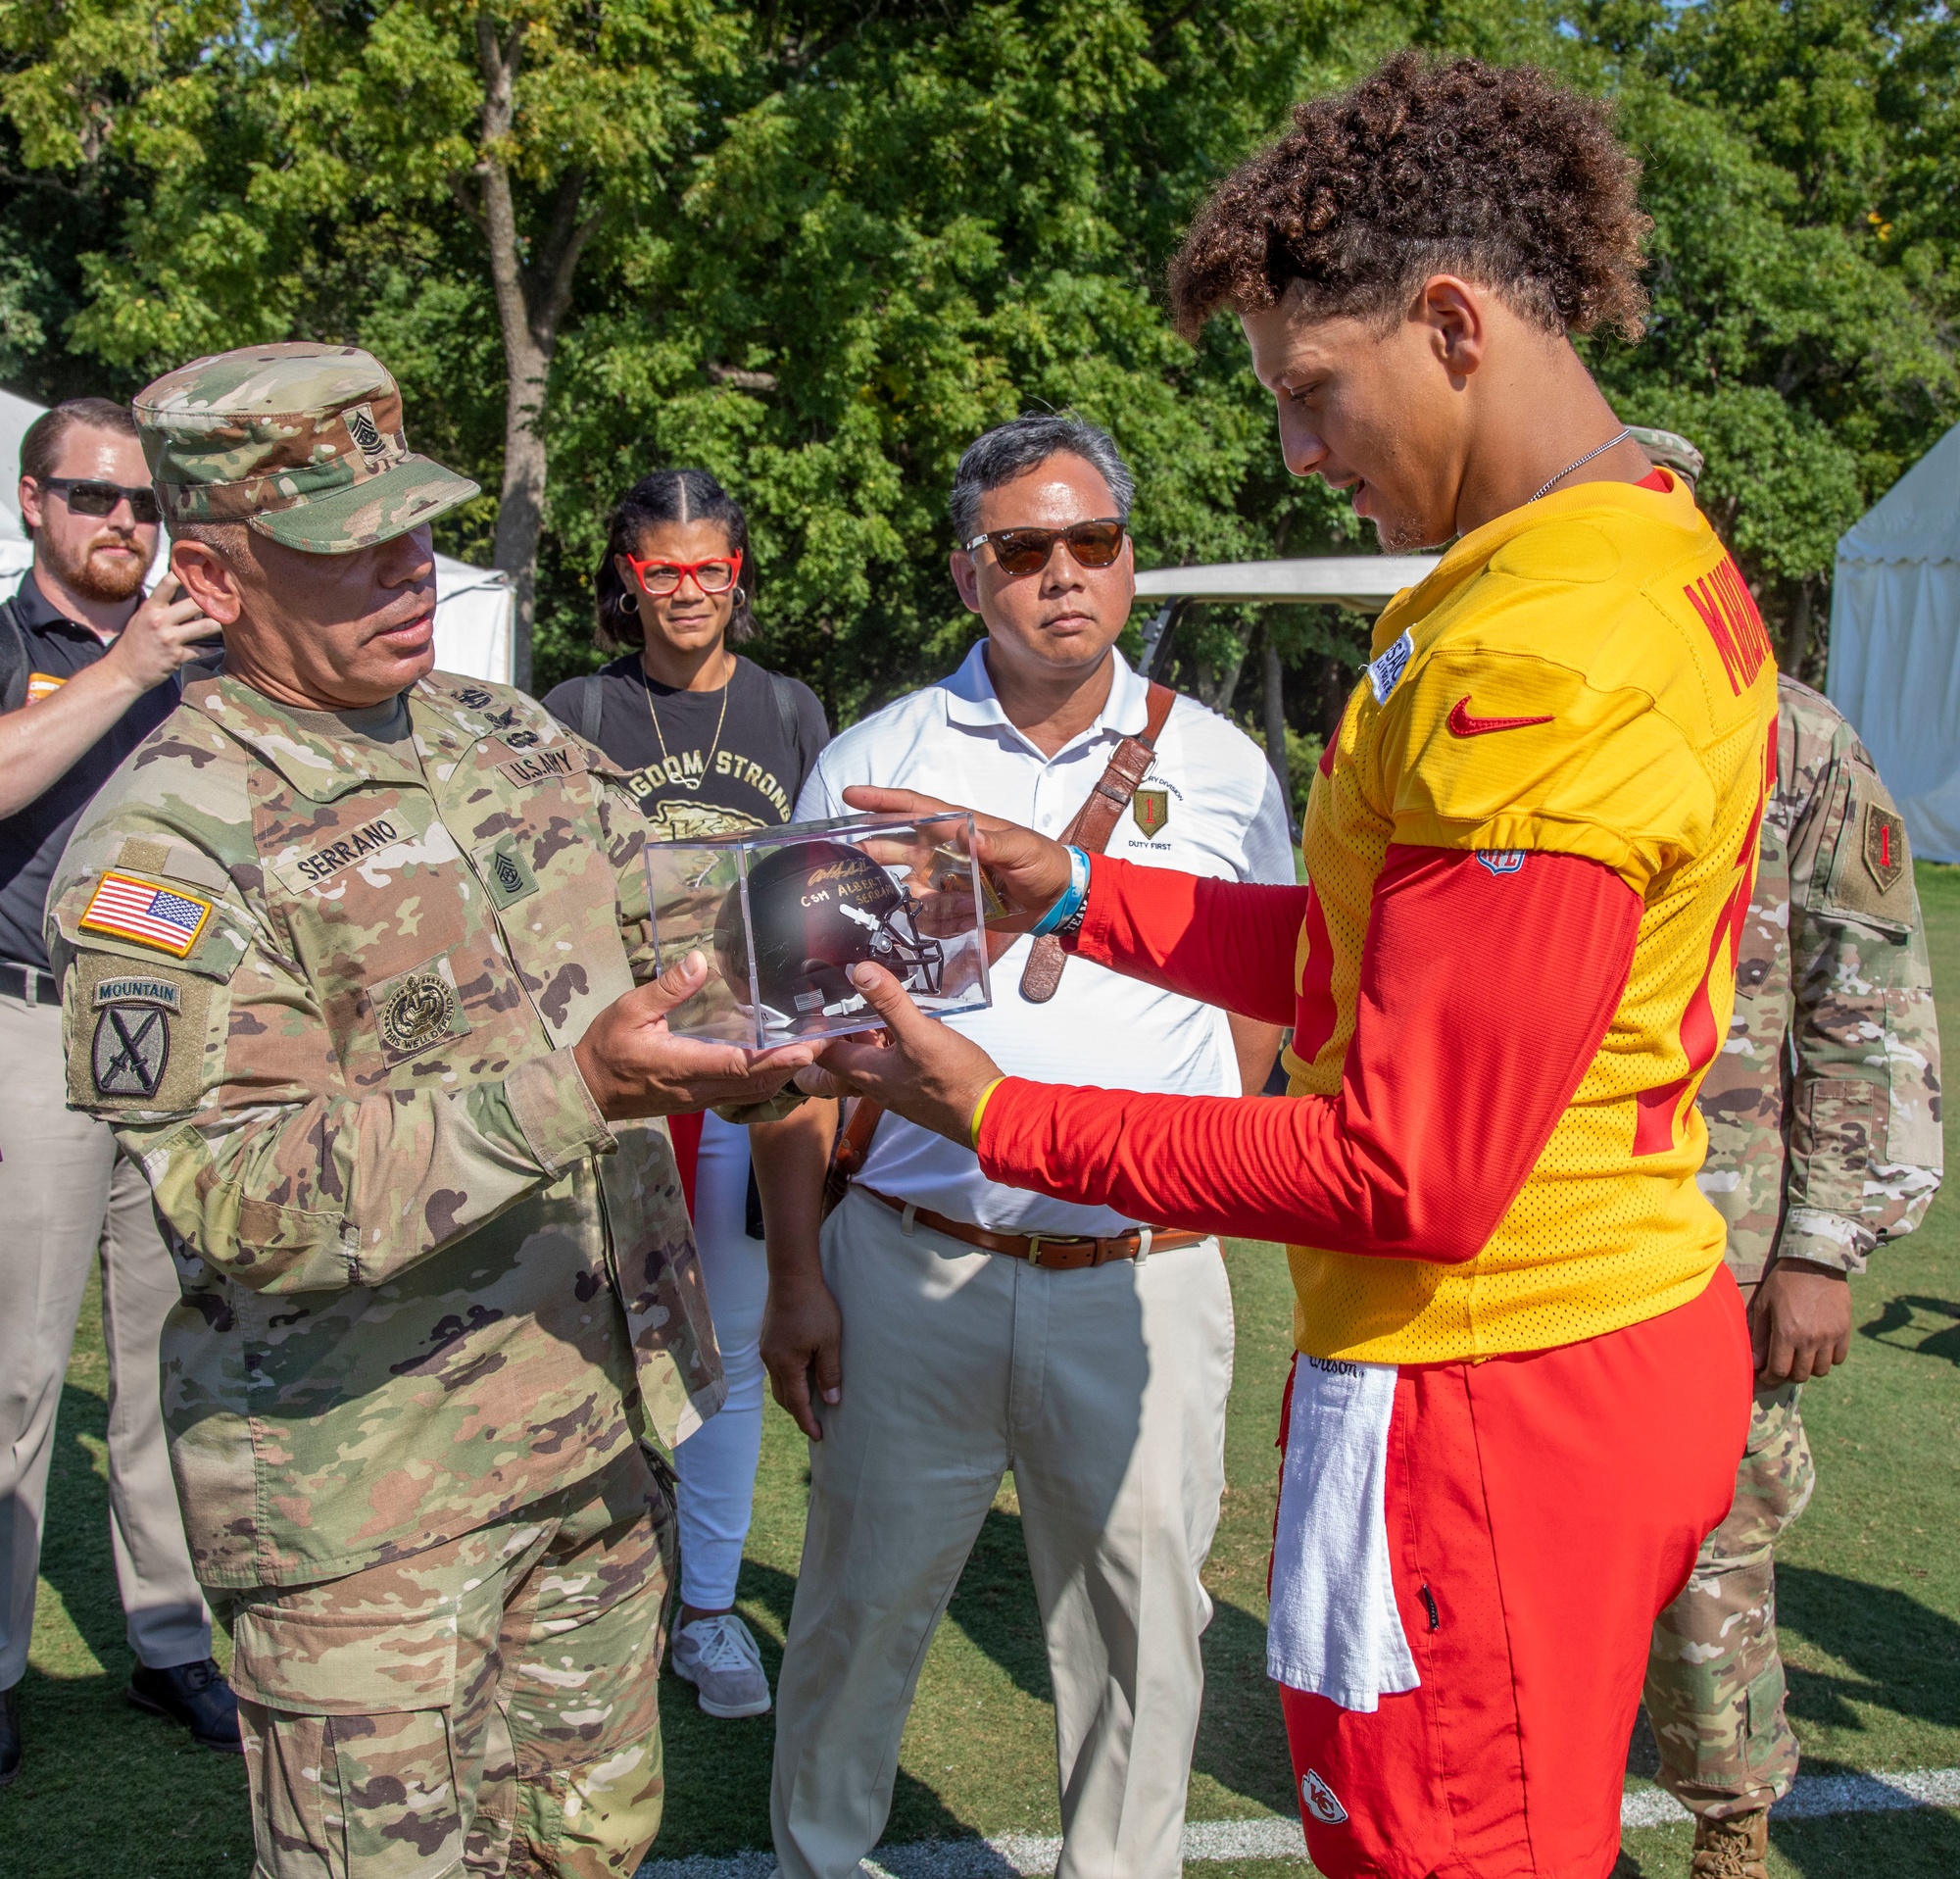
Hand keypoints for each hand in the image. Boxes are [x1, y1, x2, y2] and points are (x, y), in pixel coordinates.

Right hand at [102, 576, 219, 692]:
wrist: (122, 672)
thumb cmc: (135, 643)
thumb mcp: (142, 618)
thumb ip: (161, 607)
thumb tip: (185, 592)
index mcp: (150, 608)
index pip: (168, 583)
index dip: (187, 575)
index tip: (205, 571)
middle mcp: (159, 621)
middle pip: (195, 604)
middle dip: (214, 601)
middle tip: (229, 599)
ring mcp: (169, 639)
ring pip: (205, 627)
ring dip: (220, 624)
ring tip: (231, 620)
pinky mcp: (177, 657)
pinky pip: (202, 650)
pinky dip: (213, 649)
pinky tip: (221, 646)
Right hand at [575, 951, 818, 1120]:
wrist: (589, 1091)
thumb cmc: (606, 1047)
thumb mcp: (628, 1009)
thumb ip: (667, 988)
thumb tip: (700, 961)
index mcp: (680, 1065)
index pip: (735, 1066)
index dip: (772, 1059)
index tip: (802, 1048)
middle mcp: (696, 1088)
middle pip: (754, 1083)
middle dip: (791, 1066)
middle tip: (824, 1044)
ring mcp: (700, 1099)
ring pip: (751, 1092)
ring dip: (783, 1075)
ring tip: (812, 1051)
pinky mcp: (700, 1101)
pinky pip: (740, 1094)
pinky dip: (765, 1081)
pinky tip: (781, 1064)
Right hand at [761, 1273, 843, 1439]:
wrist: (791, 1276)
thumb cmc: (815, 1307)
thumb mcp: (830, 1341)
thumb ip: (830, 1373)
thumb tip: (832, 1401)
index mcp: (786, 1364)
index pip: (797, 1403)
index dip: (808, 1421)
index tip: (818, 1436)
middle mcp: (771, 1360)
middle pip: (784, 1397)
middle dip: (798, 1412)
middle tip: (815, 1423)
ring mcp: (766, 1349)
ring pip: (779, 1383)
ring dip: (793, 1396)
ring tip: (810, 1402)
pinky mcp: (767, 1339)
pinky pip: (777, 1368)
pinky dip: (789, 1379)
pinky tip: (801, 1375)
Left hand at [800, 960, 1005, 1145]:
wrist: (987, 1114)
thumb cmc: (952, 1080)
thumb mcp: (919, 1033)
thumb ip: (889, 1002)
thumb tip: (859, 971)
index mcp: (865, 1071)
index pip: (823, 1052)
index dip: (813, 1029)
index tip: (813, 1001)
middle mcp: (876, 1081)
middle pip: (847, 1050)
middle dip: (844, 1022)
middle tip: (844, 989)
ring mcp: (897, 1083)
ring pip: (874, 1051)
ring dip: (872, 1027)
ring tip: (874, 995)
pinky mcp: (918, 1081)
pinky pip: (896, 1055)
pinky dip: (895, 1036)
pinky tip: (910, 1016)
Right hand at [840, 784, 1072, 929]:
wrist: (1061, 900)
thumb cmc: (1045, 864)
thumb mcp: (1024, 850)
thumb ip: (997, 844)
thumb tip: (967, 835)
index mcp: (961, 827)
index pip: (916, 808)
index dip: (883, 801)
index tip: (851, 795)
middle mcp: (948, 850)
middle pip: (901, 844)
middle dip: (876, 847)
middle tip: (849, 856)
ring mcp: (950, 879)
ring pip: (912, 883)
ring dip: (902, 891)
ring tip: (889, 899)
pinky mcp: (956, 904)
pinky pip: (931, 912)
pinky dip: (930, 919)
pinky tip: (935, 923)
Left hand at [1749, 1258, 1852, 1384]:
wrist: (1816, 1262)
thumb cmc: (1784, 1282)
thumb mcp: (1764, 1304)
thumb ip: (1759, 1335)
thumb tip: (1755, 1363)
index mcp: (1787, 1332)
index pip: (1779, 1371)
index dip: (1769, 1378)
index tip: (1765, 1375)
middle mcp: (1810, 1339)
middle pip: (1800, 1375)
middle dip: (1787, 1375)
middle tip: (1781, 1367)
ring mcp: (1830, 1337)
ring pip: (1821, 1370)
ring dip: (1808, 1368)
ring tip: (1799, 1357)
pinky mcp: (1844, 1332)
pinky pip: (1838, 1359)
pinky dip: (1827, 1359)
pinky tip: (1817, 1349)